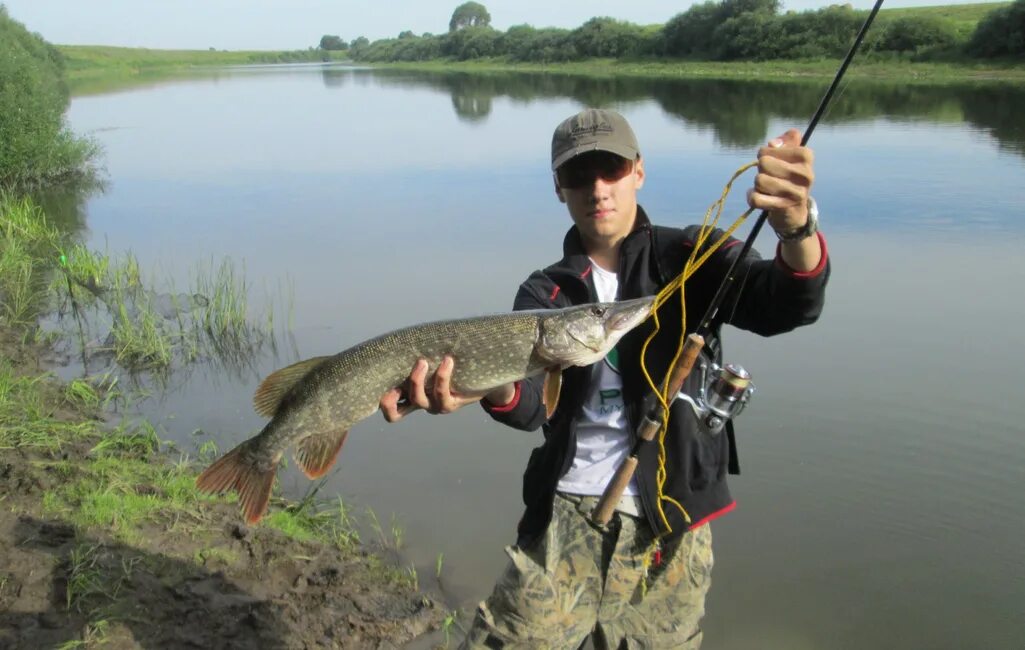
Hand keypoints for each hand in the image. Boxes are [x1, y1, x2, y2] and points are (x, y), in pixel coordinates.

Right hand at [379, 356, 499, 421]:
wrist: (483, 378)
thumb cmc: (452, 366)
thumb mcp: (433, 362)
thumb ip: (419, 354)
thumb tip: (403, 334)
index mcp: (411, 397)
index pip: (392, 410)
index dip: (383, 404)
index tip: (381, 387)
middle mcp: (421, 404)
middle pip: (396, 413)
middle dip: (390, 398)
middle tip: (392, 380)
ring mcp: (435, 406)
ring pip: (419, 400)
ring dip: (417, 380)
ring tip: (423, 361)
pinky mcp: (451, 404)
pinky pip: (442, 393)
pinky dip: (442, 375)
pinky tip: (447, 360)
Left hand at [747, 128, 814, 233]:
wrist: (794, 208)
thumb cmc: (789, 176)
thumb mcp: (791, 155)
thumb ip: (785, 141)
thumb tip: (773, 144)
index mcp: (806, 156)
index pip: (772, 147)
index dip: (766, 152)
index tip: (774, 160)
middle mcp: (805, 174)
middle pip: (764, 163)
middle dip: (762, 168)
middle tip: (770, 175)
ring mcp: (796, 192)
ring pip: (759, 180)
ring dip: (758, 183)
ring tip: (767, 186)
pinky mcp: (783, 207)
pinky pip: (755, 198)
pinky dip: (751, 196)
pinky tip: (758, 195)